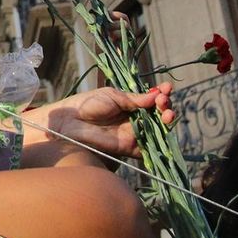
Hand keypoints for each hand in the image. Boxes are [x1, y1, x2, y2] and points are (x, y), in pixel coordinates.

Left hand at [32, 82, 174, 158]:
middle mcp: (135, 119)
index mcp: (131, 104)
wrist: (70, 121)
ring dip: (166, 122)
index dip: (162, 94)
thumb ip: (135, 99)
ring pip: (157, 130)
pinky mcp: (130, 148)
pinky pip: (148, 149)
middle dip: (166, 107)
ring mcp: (133, 134)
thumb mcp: (113, 96)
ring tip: (167, 113)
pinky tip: (163, 132)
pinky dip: (159, 143)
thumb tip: (157, 95)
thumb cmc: (88, 104)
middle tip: (164, 101)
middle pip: (159, 115)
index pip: (153, 100)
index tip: (167, 87)